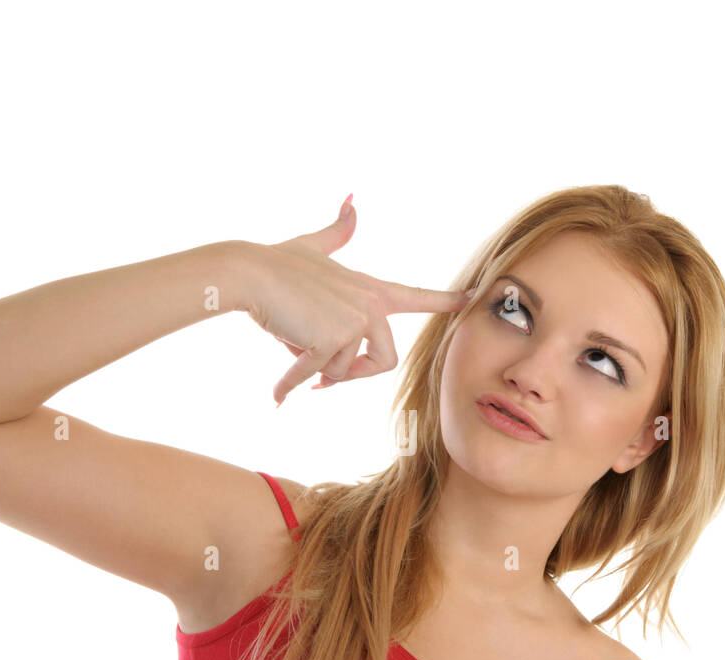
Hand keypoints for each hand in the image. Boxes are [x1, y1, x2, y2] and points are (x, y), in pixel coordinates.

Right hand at [235, 195, 470, 404]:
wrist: (250, 273)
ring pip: (341, 372)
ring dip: (313, 368)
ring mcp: (352, 322)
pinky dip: (291, 385)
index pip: (417, 297)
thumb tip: (351, 199)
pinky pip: (316, 377)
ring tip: (293, 343)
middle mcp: (369, 306)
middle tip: (324, 377)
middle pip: (385, 361)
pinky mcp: (331, 339)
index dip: (445, 301)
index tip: (474, 296)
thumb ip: (337, 231)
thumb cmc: (277, 263)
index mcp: (370, 289)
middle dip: (353, 375)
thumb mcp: (313, 245)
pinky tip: (278, 395)